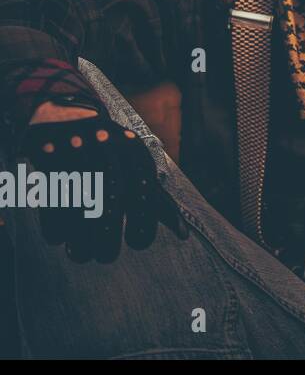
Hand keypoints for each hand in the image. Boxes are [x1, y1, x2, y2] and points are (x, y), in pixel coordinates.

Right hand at [19, 97, 188, 262]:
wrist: (69, 117)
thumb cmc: (112, 156)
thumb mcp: (138, 171)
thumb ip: (159, 202)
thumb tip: (184, 236)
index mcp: (136, 154)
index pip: (145, 192)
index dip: (144, 222)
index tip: (137, 244)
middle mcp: (110, 150)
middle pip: (112, 199)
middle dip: (109, 235)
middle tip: (106, 257)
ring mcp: (79, 151)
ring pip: (81, 201)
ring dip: (81, 235)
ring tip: (82, 256)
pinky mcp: (51, 157)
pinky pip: (53, 196)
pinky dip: (56, 222)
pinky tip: (58, 239)